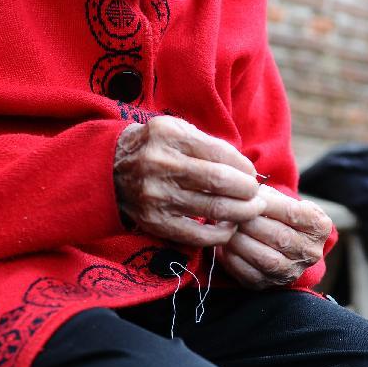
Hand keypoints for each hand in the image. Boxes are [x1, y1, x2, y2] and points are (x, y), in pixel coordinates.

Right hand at [113, 116, 266, 246]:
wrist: (110, 168)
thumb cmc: (154, 147)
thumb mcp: (175, 130)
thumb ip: (209, 144)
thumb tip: (246, 168)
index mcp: (169, 136)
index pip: (221, 154)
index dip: (244, 167)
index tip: (252, 173)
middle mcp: (161, 166)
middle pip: (220, 183)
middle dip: (248, 191)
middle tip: (258, 195)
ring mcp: (156, 196)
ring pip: (214, 210)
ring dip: (242, 212)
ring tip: (251, 210)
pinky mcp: (155, 222)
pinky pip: (198, 236)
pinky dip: (221, 233)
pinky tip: (229, 226)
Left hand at [216, 184, 332, 288]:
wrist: (282, 243)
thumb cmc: (279, 214)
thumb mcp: (284, 200)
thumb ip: (269, 196)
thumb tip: (247, 195)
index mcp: (318, 226)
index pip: (293, 213)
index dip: (268, 203)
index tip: (248, 195)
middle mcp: (310, 252)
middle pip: (280, 237)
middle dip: (250, 223)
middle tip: (231, 211)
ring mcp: (291, 271)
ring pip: (266, 259)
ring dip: (241, 241)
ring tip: (226, 227)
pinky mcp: (270, 284)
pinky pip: (251, 275)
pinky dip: (234, 259)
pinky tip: (225, 245)